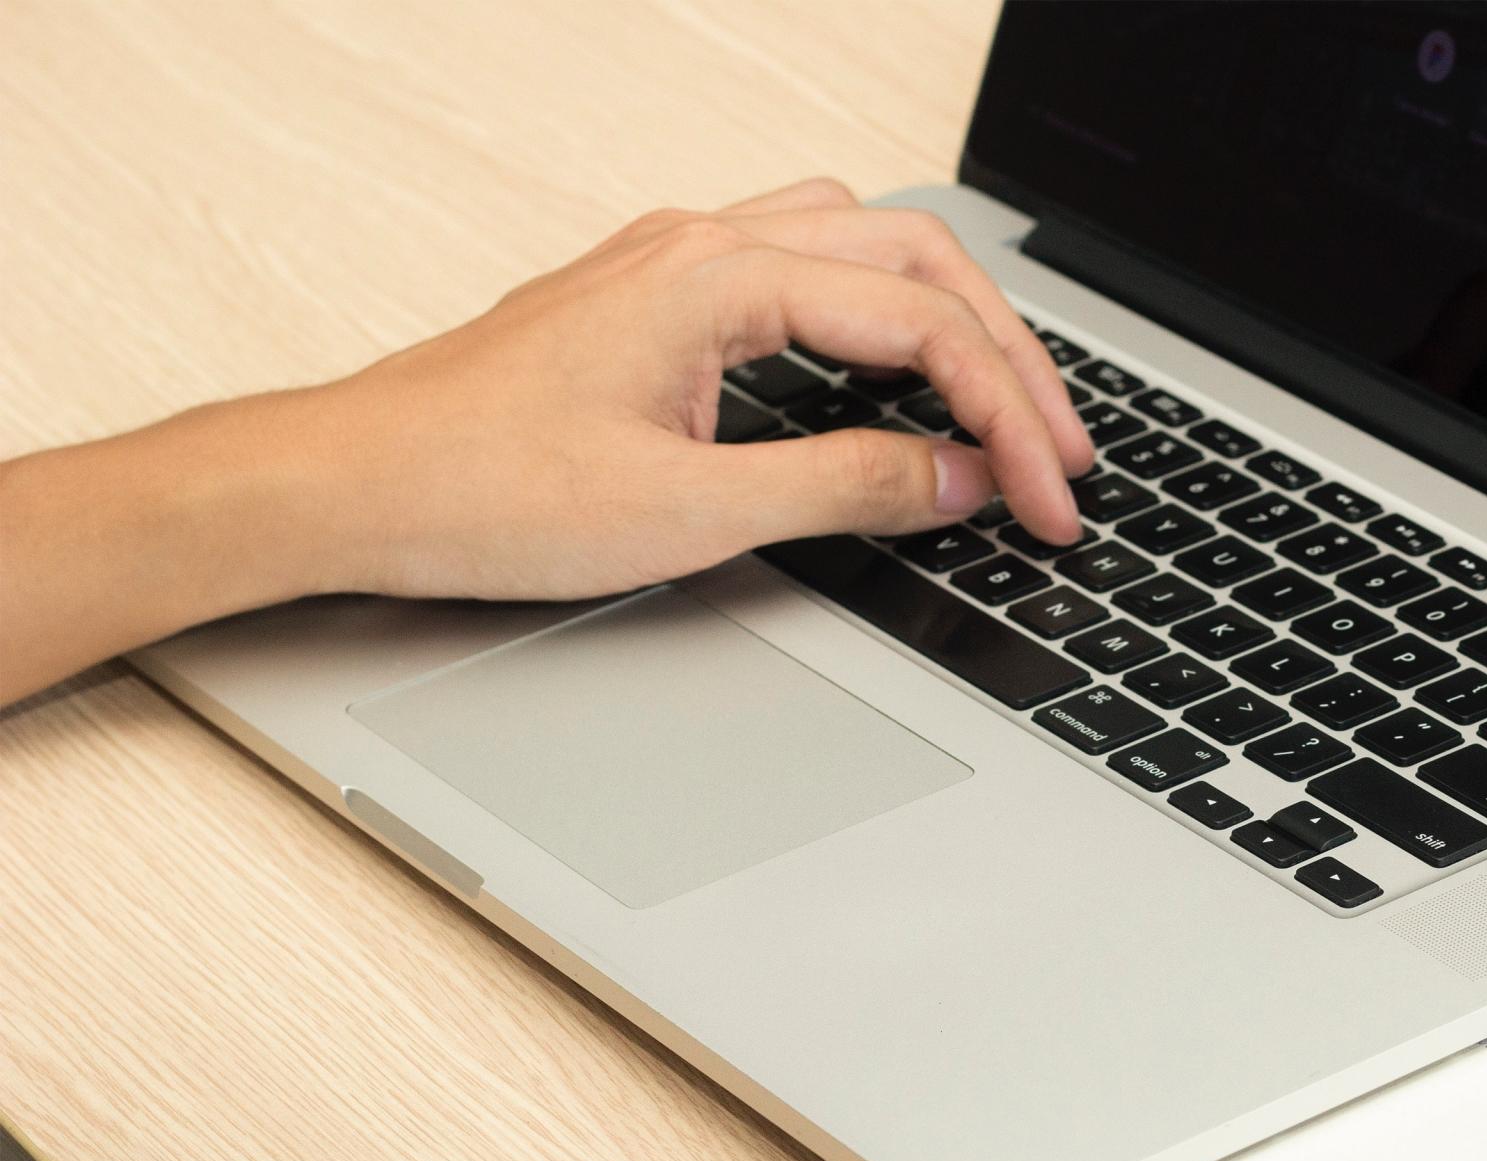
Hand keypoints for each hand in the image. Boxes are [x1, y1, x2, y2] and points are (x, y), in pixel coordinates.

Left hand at [0, 178, 1092, 701]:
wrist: (348, 486)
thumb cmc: (482, 491)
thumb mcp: (691, 514)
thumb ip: (844, 487)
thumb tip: (956, 479)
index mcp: (719, 279)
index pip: (922, 329)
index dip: (1008, 419)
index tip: (1048, 502)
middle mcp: (702, 244)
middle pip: (916, 260)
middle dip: (1007, 357)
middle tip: (1061, 453)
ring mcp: (675, 260)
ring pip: (864, 243)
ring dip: (950, 316)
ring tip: (1003, 401)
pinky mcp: (655, 297)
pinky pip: (805, 264)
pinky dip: (879, 314)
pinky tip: (891, 373)